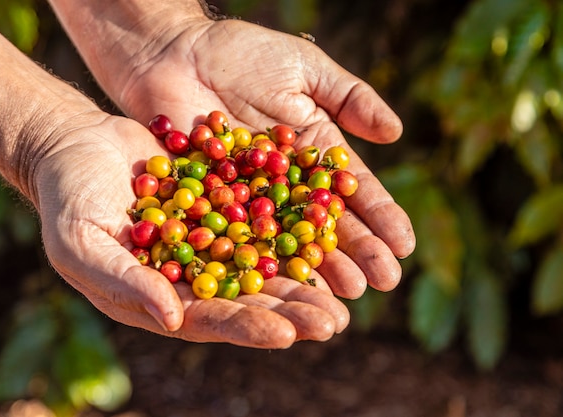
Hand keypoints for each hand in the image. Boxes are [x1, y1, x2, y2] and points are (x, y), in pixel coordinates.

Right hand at [34, 112, 349, 347]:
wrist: (76, 144)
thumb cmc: (69, 199)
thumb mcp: (83, 243)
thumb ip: (124, 282)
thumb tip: (172, 319)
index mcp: (162, 296)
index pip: (211, 319)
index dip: (249, 327)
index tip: (289, 334)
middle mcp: (194, 273)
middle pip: (249, 298)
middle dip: (291, 311)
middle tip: (335, 322)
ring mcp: (212, 237)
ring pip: (266, 260)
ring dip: (304, 274)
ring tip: (347, 287)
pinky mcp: (223, 200)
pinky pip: (263, 213)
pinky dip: (293, 220)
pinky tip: (327, 225)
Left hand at [114, 18, 415, 297]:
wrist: (176, 53)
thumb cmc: (243, 54)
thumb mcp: (305, 70)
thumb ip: (350, 99)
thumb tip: (397, 133)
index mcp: (314, 153)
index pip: (354, 191)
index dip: (381, 218)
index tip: (405, 247)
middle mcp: (287, 183)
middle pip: (325, 222)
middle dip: (356, 252)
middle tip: (382, 283)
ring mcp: (251, 198)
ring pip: (288, 238)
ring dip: (316, 266)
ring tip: (343, 294)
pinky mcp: (213, 205)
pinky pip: (239, 236)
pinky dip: (259, 260)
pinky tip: (281, 284)